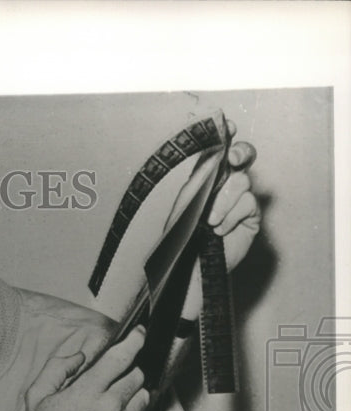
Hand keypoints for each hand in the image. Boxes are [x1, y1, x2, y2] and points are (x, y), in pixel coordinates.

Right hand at [20, 327, 148, 410]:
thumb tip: (80, 356)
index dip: (134, 341)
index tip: (140, 334)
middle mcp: (110, 409)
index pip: (121, 357)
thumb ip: (57, 369)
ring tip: (109, 405)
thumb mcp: (35, 398)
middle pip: (136, 376)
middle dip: (127, 372)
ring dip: (131, 394)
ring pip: (143, 397)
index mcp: (87, 393)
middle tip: (111, 381)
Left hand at [181, 121, 260, 319]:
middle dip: (240, 153)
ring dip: (226, 199)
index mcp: (205, 175)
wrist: (184, 270)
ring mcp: (239, 200)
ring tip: (209, 220)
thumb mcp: (179, 203)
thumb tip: (194, 151)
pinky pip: (248, 204)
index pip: (218, 147)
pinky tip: (218, 230)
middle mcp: (224, 183)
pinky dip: (231, 215)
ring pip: (243, 181)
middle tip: (231, 160)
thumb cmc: (176, 237)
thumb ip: (192, 179)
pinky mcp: (250, 217)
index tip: (225, 124)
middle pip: (243, 155)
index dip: (225, 133)